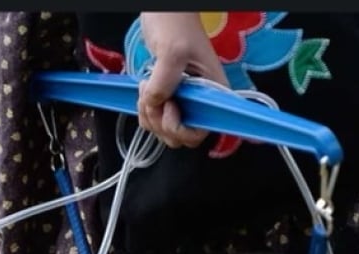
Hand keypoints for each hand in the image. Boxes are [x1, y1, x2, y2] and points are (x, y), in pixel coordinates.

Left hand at [137, 12, 228, 147]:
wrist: (164, 11)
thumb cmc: (176, 23)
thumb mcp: (172, 52)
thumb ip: (164, 82)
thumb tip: (156, 104)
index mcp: (213, 94)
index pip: (200, 132)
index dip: (181, 129)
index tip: (170, 107)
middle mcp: (200, 102)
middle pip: (179, 136)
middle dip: (160, 121)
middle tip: (153, 96)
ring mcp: (183, 102)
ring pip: (164, 130)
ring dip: (149, 114)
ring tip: (148, 86)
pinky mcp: (168, 98)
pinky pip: (154, 119)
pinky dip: (145, 109)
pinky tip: (146, 89)